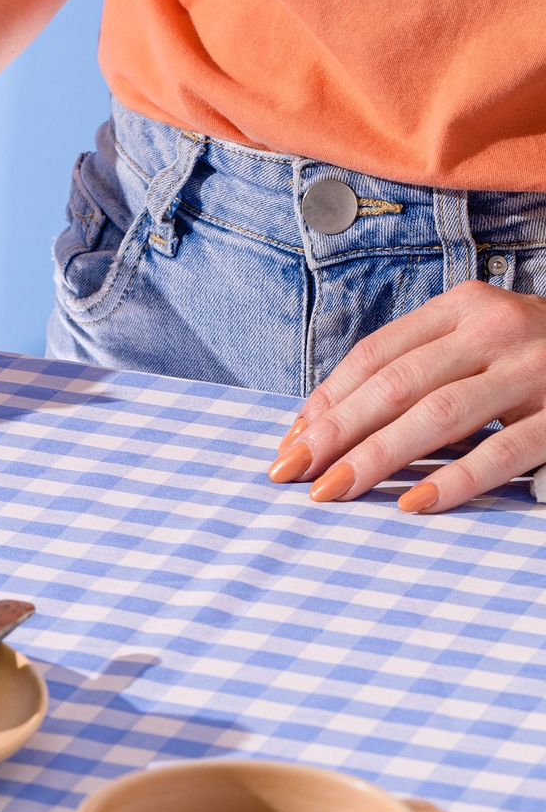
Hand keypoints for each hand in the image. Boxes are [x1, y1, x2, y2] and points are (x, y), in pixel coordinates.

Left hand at [268, 280, 545, 512]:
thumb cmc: (538, 359)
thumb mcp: (480, 344)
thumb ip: (419, 370)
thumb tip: (324, 424)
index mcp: (464, 307)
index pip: (376, 355)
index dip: (326, 401)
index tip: (290, 445)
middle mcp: (497, 327)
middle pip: (396, 384)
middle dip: (336, 433)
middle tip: (293, 475)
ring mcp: (536, 368)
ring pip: (439, 415)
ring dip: (378, 457)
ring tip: (334, 491)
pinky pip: (505, 451)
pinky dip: (456, 479)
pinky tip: (414, 503)